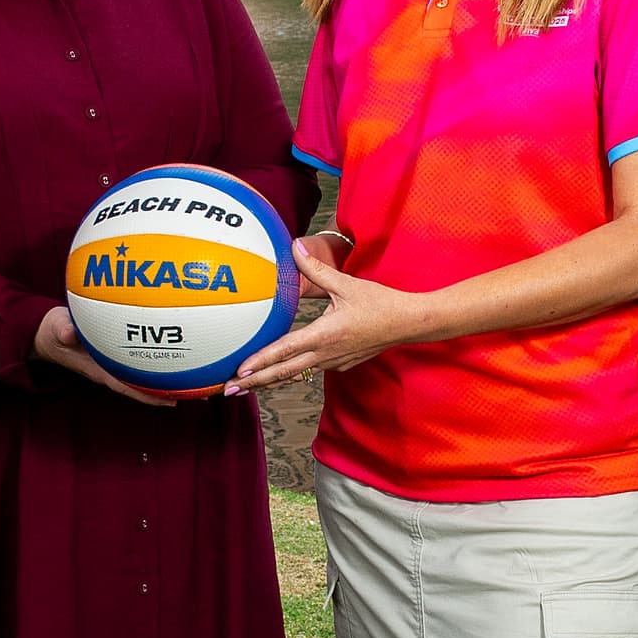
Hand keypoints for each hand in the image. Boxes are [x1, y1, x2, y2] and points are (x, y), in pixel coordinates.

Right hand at [32, 302, 198, 406]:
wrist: (51, 333)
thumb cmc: (54, 332)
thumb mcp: (55, 329)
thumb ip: (62, 331)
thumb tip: (68, 331)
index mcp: (100, 370)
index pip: (129, 387)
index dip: (150, 395)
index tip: (173, 401)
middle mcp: (115, 369)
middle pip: (149, 384)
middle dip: (175, 389)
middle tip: (203, 392)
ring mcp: (119, 361)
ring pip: (153, 371)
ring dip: (177, 374)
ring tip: (206, 375)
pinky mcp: (123, 349)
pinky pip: (148, 353)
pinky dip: (166, 352)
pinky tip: (186, 344)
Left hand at [233, 235, 426, 389]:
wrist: (409, 323)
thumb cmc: (380, 303)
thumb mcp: (346, 284)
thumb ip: (316, 268)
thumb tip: (293, 247)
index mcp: (324, 335)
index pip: (284, 352)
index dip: (260, 363)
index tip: (240, 372)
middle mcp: (326, 354)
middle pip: (283, 373)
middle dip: (254, 382)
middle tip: (229, 391)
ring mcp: (334, 362)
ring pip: (295, 374)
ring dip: (270, 380)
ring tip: (247, 386)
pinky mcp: (341, 363)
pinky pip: (311, 370)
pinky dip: (291, 373)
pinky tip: (280, 372)